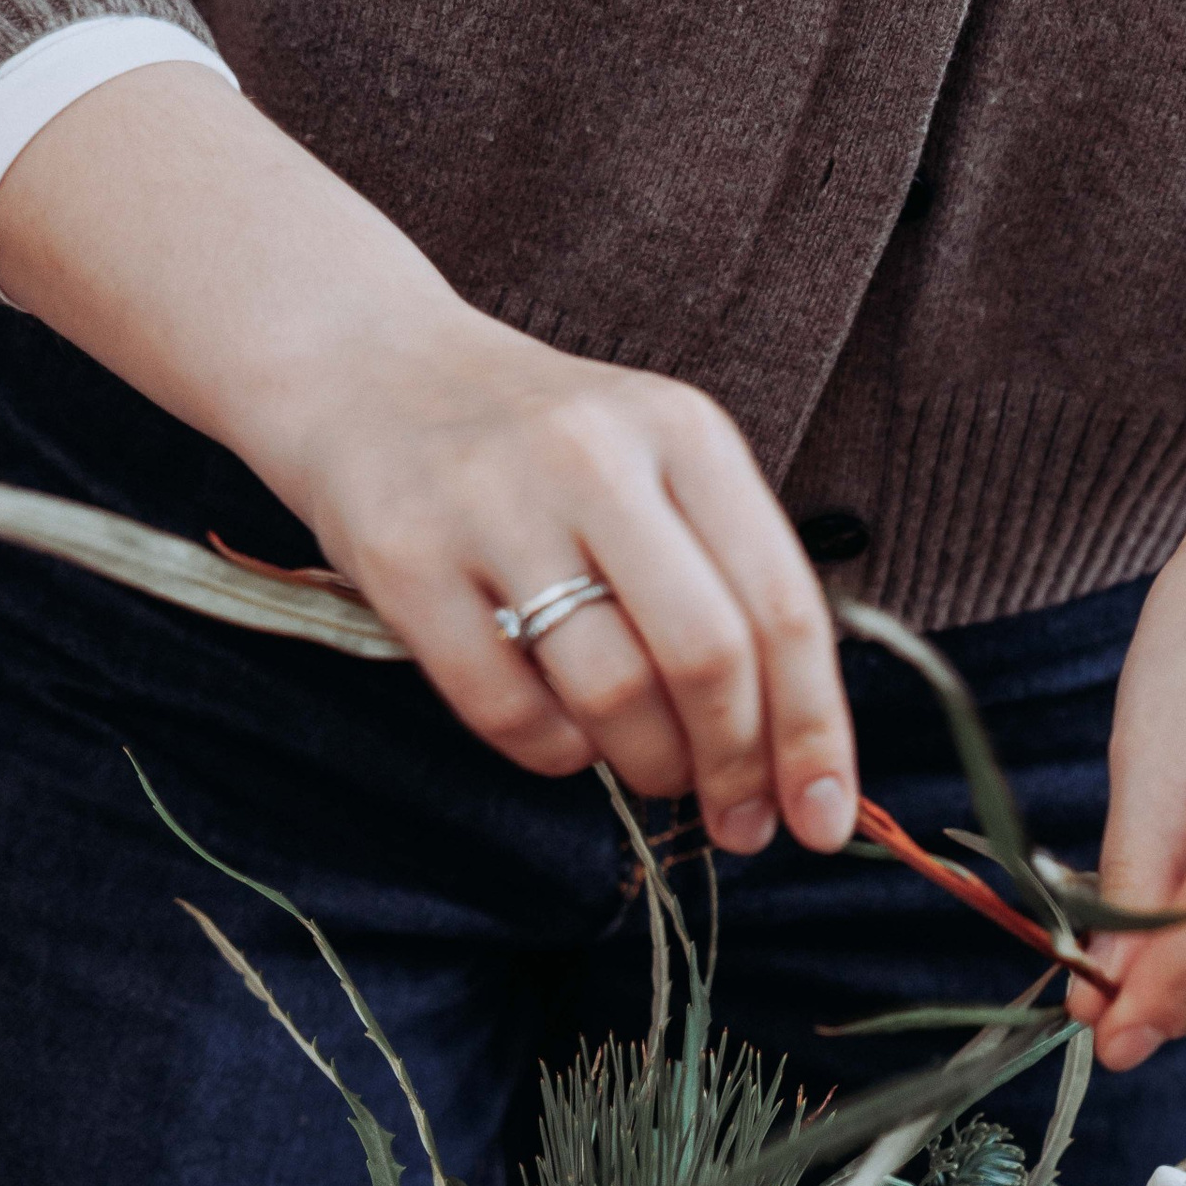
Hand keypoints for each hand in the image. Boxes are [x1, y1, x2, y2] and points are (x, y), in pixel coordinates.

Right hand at [265, 308, 853, 854]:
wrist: (361, 364)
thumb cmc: (545, 450)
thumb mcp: (659, 467)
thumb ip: (732, 584)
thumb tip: (801, 756)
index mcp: (685, 434)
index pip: (783, 608)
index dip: (815, 732)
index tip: (824, 819)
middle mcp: (594, 456)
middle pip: (708, 658)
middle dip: (738, 766)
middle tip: (740, 821)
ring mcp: (492, 505)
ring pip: (613, 693)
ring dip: (653, 766)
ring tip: (655, 771)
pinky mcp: (405, 559)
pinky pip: (510, 710)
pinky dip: (557, 754)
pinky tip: (567, 737)